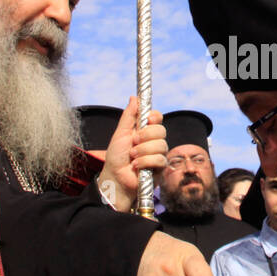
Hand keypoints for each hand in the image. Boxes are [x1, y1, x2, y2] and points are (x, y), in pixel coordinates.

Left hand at [97, 96, 165, 211]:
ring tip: (132, 157)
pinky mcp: (160, 167)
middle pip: (161, 130)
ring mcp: (158, 154)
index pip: (157, 117)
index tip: (147, 119)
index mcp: (145, 130)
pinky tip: (136, 166)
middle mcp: (154, 141)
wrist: (115, 177)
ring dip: (143, 151)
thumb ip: (128, 116)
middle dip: (145, 136)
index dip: (154, 117)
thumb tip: (134, 97)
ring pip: (161, 145)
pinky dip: (145, 162)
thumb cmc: (116, 156)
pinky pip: (159, 159)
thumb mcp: (120, 134)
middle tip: (133, 142)